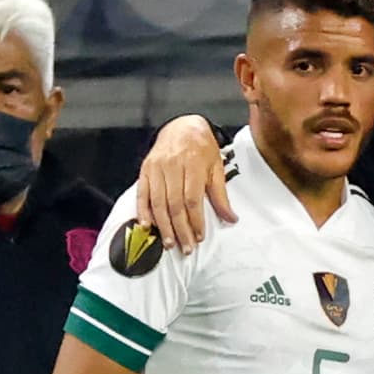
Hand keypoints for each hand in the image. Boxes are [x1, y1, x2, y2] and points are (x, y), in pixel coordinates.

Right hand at [136, 116, 235, 254]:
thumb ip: (220, 195)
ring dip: (163, 226)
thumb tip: (231, 219)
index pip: (192, 199)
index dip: (195, 220)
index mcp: (192, 163)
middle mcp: (171, 165)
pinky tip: (147, 226)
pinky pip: (142, 193)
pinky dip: (143, 210)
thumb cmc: (202, 148)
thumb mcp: (216, 168)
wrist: (182, 126)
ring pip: (158, 202)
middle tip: (186, 248)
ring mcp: (156, 167)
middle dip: (180, 229)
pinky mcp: (145, 170)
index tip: (199, 237)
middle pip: (174, 204)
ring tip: (169, 243)